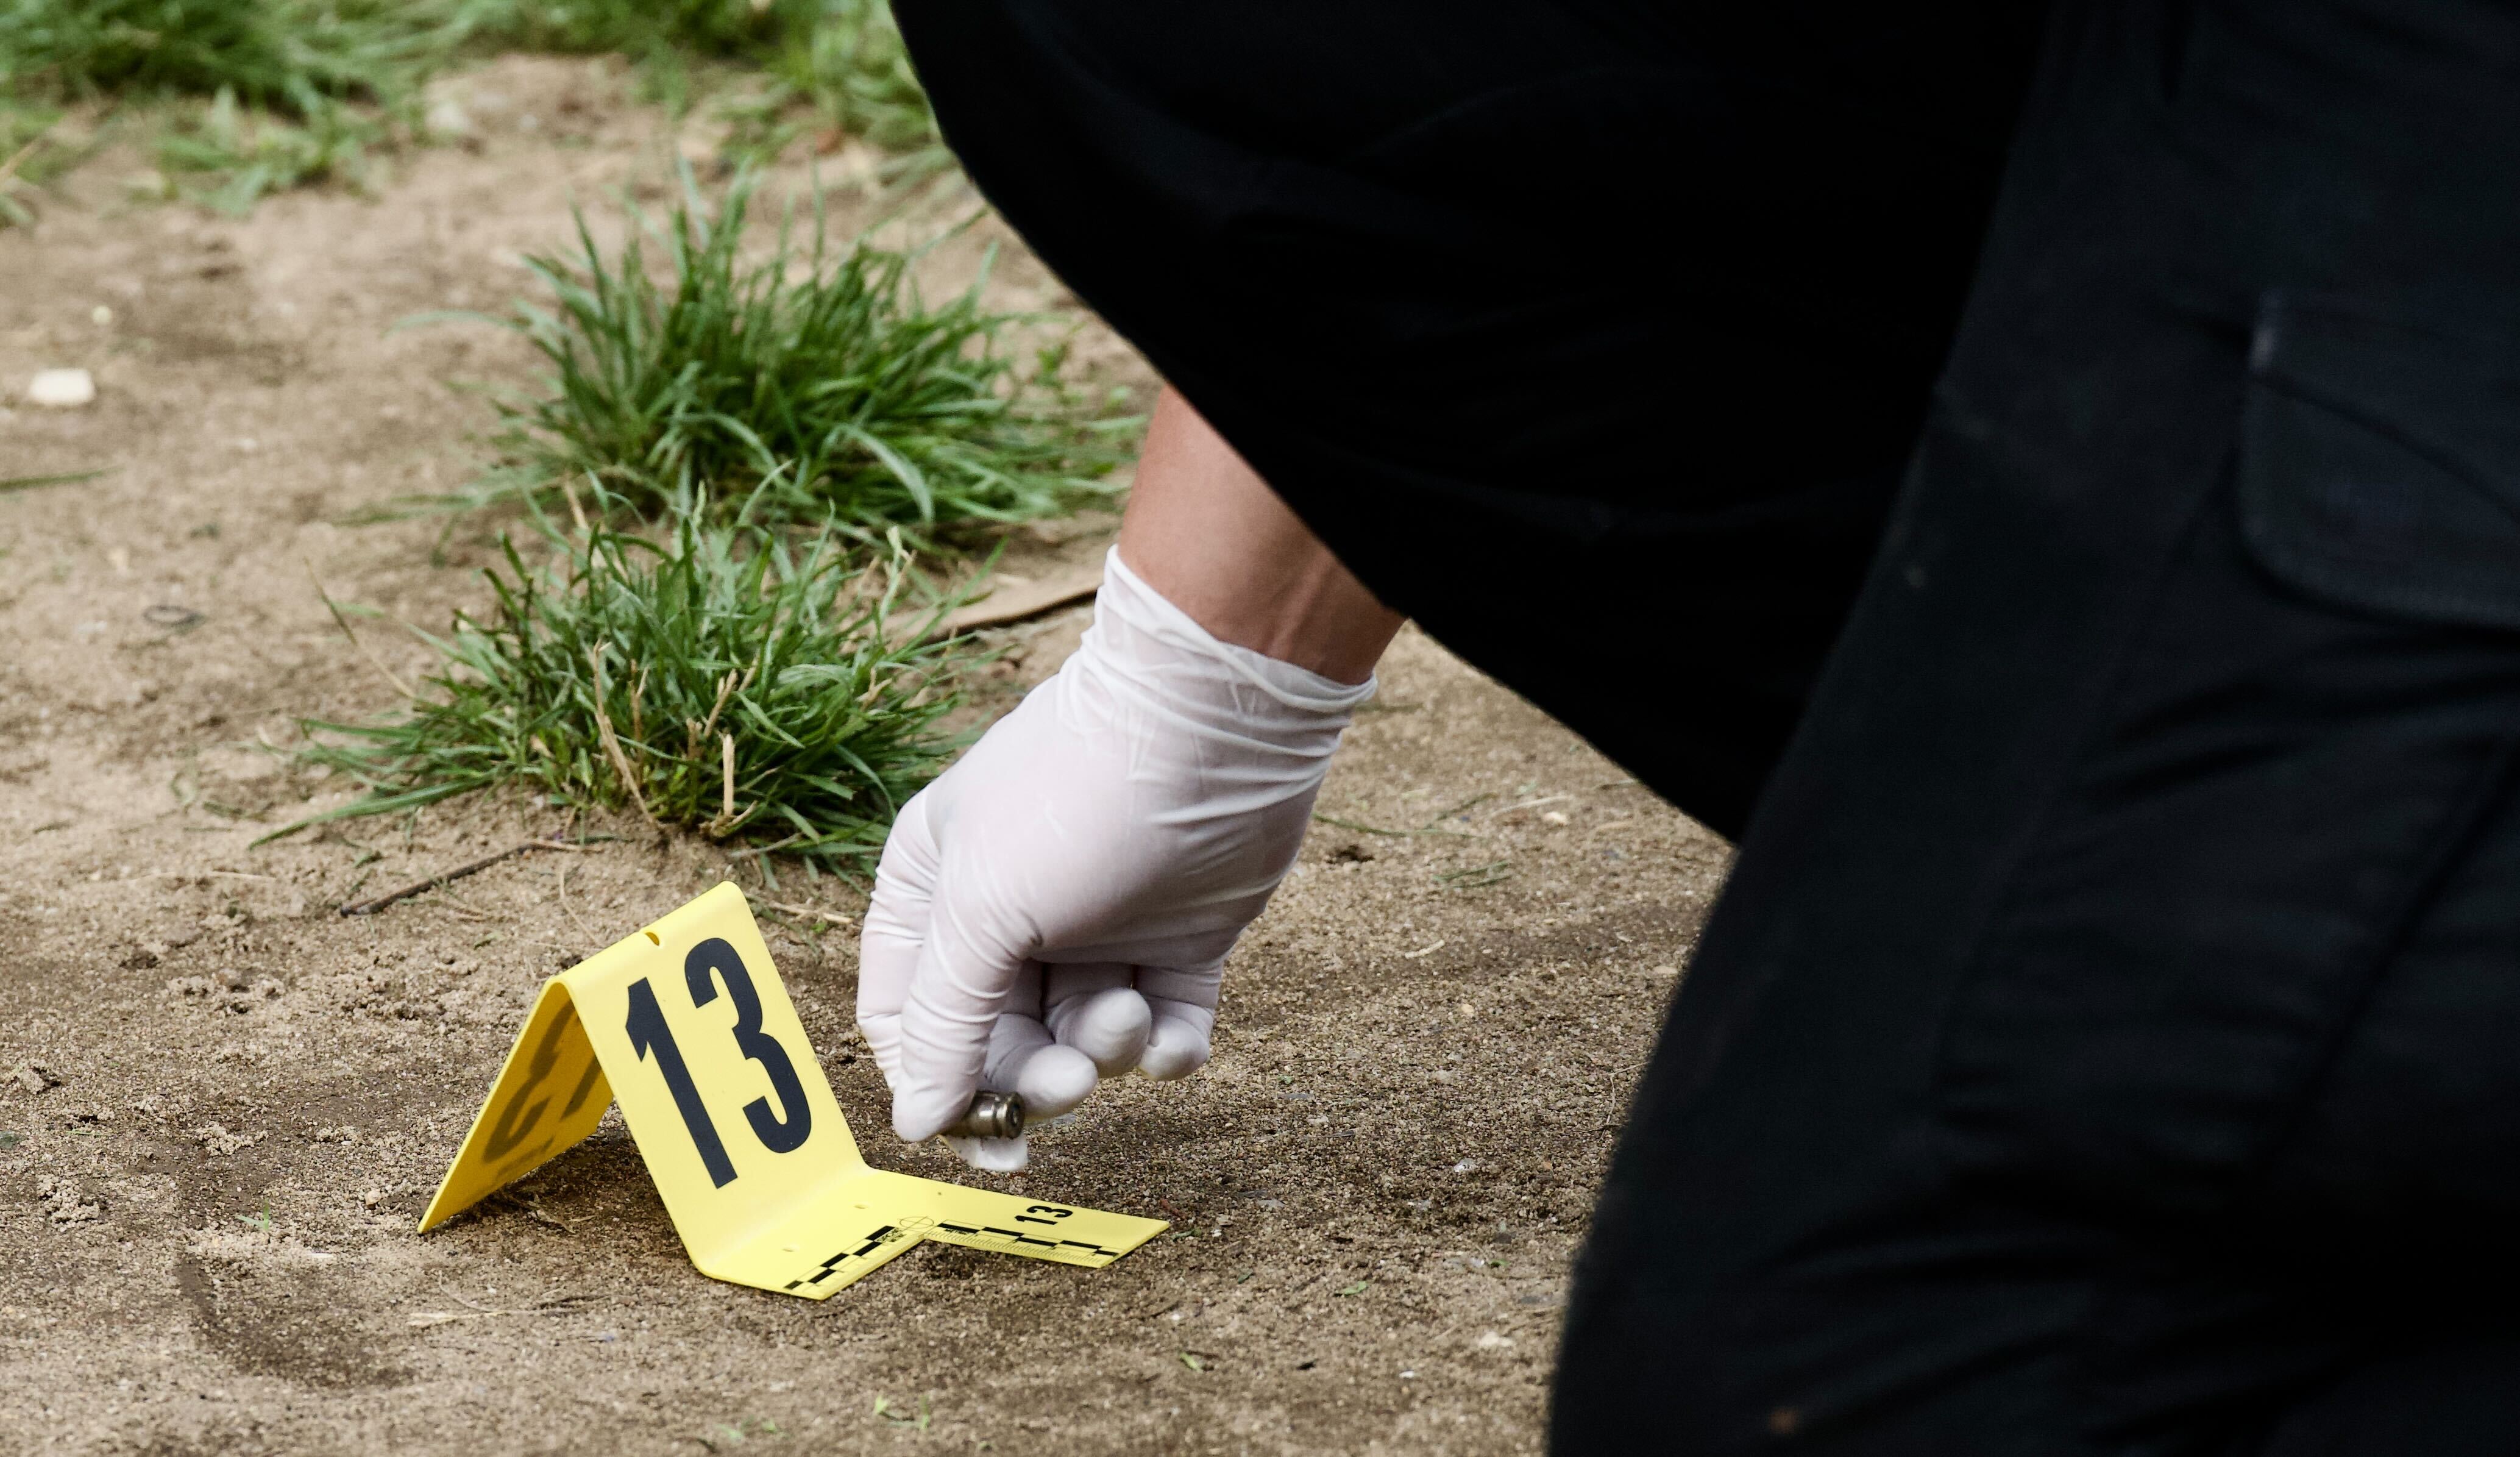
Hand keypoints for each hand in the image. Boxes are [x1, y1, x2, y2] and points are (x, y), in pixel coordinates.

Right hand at [857, 547, 1373, 1167]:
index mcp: (937, 890)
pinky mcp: (1176, 944)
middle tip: (1073, 1082)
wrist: (1215, 727)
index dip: (937, 1082)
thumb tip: (917, 1124)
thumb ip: (944, 1019)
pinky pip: (1162, 1029)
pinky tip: (1176, 1037)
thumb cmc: (1075, 795)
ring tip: (1130, 1012)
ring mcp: (1097, 931)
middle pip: (1001, 1042)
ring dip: (1107, 1048)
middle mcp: (1011, 916)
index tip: (984, 1130)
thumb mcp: (982, 906)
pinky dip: (1169, 1048)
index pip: (908, 1017)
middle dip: (1036, 1072)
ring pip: (1084, 1040)